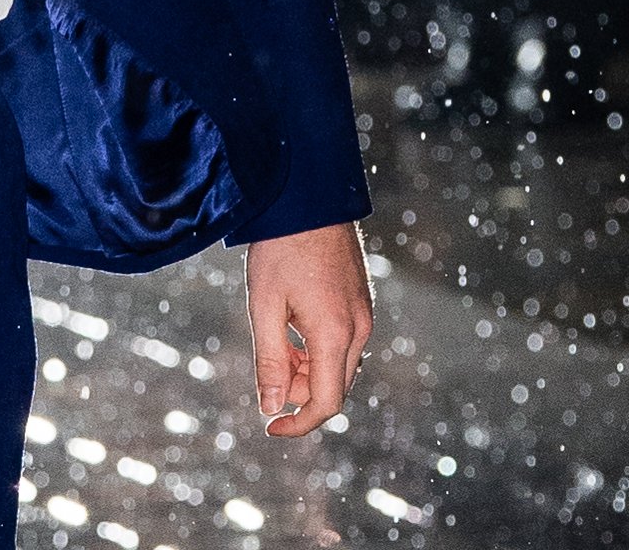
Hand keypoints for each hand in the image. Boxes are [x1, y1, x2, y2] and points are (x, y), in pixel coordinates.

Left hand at [242, 224, 371, 436]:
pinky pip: (342, 344)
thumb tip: (271, 407)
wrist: (308, 199)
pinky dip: (316, 350)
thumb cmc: (280, 249)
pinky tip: (291, 328)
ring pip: (337, 366)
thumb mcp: (265, 304)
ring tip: (274, 340)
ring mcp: (363, 317)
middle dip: (298, 393)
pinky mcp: (360, 304)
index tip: (270, 428)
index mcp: (335, 334)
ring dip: (306, 370)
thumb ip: (270, 358)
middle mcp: (358, 330)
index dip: (299, 423)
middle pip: (332, 387)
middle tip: (265, 376)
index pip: (326, 402)